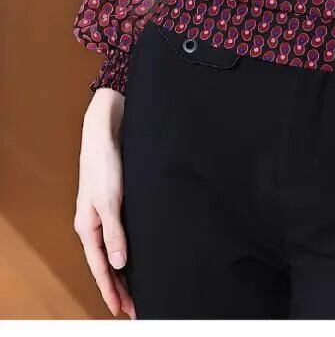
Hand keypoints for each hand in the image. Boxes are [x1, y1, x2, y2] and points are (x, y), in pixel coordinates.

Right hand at [73, 88, 135, 318]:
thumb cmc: (105, 165)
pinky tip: (136, 255)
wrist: (105, 132)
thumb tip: (120, 264)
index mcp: (87, 227)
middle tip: (134, 308)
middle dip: (118, 287)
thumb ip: (115, 233)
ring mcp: (103, 214)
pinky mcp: (114, 203)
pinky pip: (119, 235)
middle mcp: (93, 224)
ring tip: (136, 289)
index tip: (122, 310)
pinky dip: (127, 250)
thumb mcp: (110, 201)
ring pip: (113, 250)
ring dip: (124, 271)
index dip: (111, 290)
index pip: (100, 267)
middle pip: (106, 263)